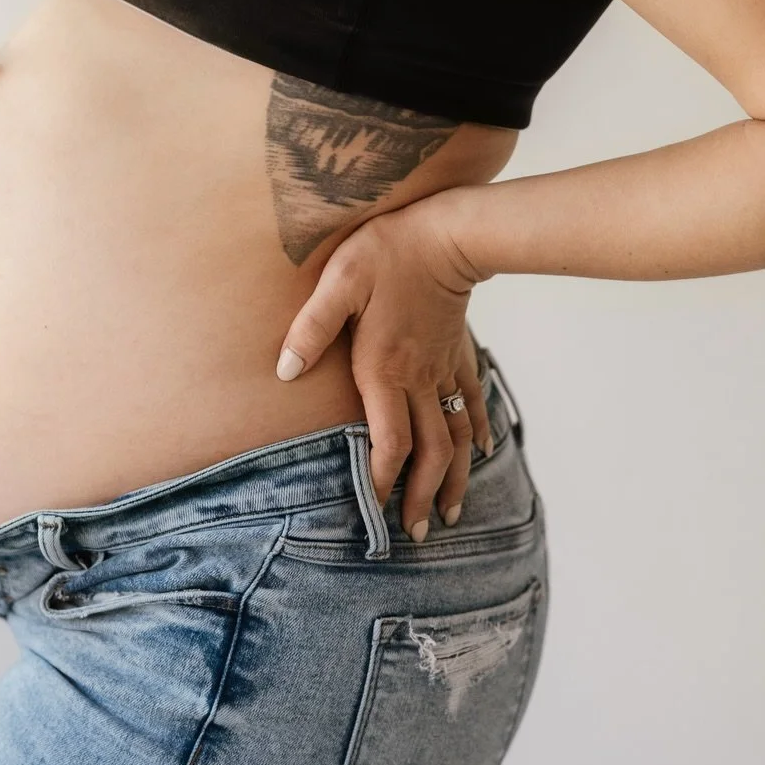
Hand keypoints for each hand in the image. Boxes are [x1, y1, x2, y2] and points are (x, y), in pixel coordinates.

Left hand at [275, 194, 494, 540]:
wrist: (447, 231)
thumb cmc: (387, 252)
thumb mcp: (339, 282)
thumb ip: (310, 327)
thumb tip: (283, 371)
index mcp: (386, 369)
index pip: (390, 443)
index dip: (382, 480)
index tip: (374, 508)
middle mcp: (419, 378)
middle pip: (429, 453)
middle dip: (424, 497)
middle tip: (418, 533)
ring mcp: (443, 367)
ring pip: (455, 436)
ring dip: (455, 478)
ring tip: (452, 513)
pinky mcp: (458, 351)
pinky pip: (472, 400)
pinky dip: (477, 431)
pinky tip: (480, 451)